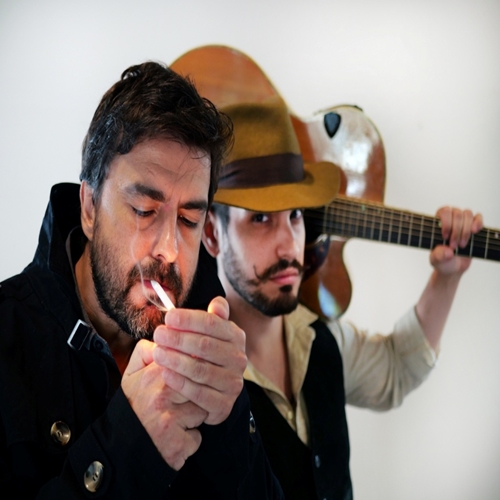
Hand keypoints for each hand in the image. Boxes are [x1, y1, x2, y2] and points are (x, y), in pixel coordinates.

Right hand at [122, 340, 207, 469]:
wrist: (120, 445)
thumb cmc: (132, 406)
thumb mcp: (131, 374)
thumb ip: (145, 351)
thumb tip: (164, 338)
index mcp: (155, 374)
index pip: (190, 360)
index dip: (194, 367)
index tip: (194, 372)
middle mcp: (163, 394)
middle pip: (200, 384)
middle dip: (198, 391)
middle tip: (184, 399)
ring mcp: (171, 419)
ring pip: (202, 410)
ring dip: (195, 415)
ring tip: (178, 418)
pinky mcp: (176, 444)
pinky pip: (197, 437)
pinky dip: (190, 440)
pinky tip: (177, 437)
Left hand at [152, 296, 246, 424]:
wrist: (213, 391)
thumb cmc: (206, 354)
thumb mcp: (211, 334)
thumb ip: (213, 317)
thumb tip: (217, 303)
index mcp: (235, 337)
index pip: (213, 324)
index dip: (189, 319)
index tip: (168, 317)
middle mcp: (238, 359)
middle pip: (205, 346)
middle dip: (179, 338)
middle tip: (158, 334)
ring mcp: (232, 383)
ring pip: (201, 370)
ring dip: (176, 360)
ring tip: (157, 353)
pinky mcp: (223, 404)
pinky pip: (199, 393)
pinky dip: (180, 383)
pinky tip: (164, 374)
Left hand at [431, 206, 482, 274]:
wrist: (453, 267)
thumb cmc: (442, 260)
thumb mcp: (436, 260)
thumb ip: (438, 255)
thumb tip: (448, 252)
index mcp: (437, 222)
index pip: (444, 211)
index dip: (446, 223)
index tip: (445, 237)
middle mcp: (450, 218)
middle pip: (457, 213)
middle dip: (456, 231)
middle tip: (454, 246)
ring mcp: (462, 221)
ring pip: (467, 214)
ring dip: (466, 230)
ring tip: (462, 245)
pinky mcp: (474, 226)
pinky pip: (478, 217)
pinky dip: (478, 222)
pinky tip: (475, 231)